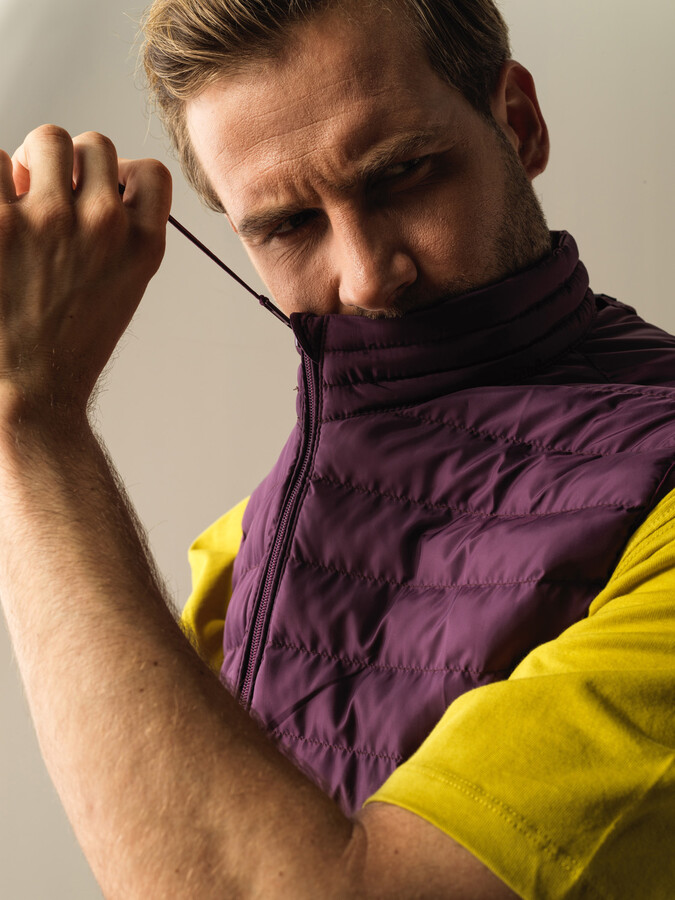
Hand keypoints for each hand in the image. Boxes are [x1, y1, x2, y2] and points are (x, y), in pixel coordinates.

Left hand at [0, 125, 170, 414]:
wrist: (24, 395)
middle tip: (41, 200)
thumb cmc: (65, 349)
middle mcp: (103, 226)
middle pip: (91, 145)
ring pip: (43, 140)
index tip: (95, 196)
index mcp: (141, 247)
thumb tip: (88, 179)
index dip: (119, 174)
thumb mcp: (121, 292)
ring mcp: (47, 220)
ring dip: (24, 167)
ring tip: (10, 209)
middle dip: (65, 165)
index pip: (150, 172)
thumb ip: (122, 236)